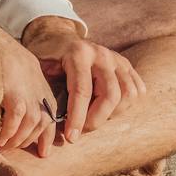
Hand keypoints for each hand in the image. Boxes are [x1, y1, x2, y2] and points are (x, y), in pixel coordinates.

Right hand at [0, 27, 61, 157]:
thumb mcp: (2, 68)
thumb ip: (9, 87)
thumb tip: (5, 115)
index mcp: (33, 74)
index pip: (50, 108)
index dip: (46, 131)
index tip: (43, 150)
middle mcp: (33, 78)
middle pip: (45, 116)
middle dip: (32, 137)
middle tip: (15, 147)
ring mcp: (24, 81)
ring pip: (34, 119)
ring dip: (20, 138)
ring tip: (5, 145)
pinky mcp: (11, 84)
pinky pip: (18, 115)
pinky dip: (10, 131)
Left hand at [21, 16, 146, 143]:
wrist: (59, 38)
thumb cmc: (47, 59)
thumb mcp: (38, 69)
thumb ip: (43, 90)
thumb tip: (46, 121)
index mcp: (78, 53)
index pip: (82, 90)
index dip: (77, 118)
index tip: (71, 138)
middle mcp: (101, 53)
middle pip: (110, 94)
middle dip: (96, 120)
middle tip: (81, 131)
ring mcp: (116, 58)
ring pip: (128, 94)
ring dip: (113, 113)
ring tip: (94, 117)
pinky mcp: (126, 64)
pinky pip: (137, 90)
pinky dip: (126, 105)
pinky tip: (108, 109)